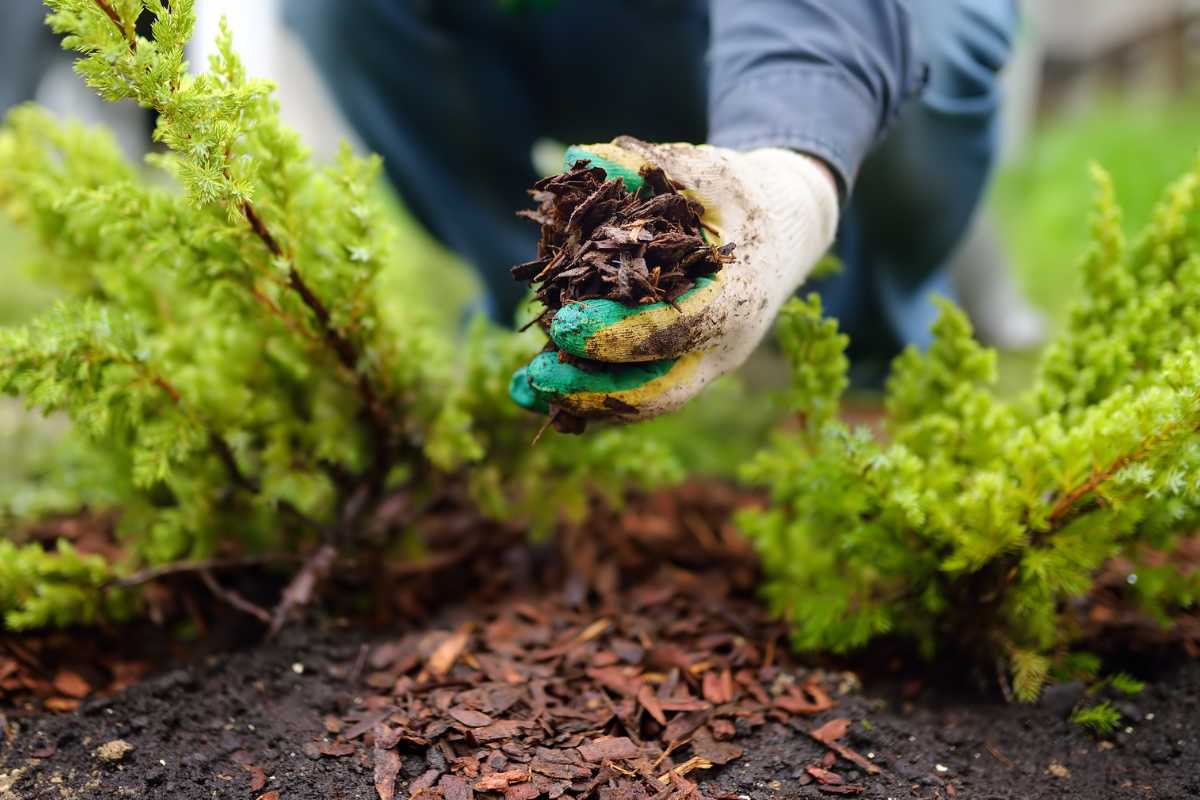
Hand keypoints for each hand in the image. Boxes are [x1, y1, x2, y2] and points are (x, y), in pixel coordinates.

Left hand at [509, 136, 838, 423]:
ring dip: (583, 402)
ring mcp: (703, 365)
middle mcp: (722, 345)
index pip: (676, 331)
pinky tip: (536, 389)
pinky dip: (588, 396)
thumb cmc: (744, 197)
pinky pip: (636, 394)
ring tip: (523, 388)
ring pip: (644, 402)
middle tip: (536, 377)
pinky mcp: (682, 369)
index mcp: (735, 299)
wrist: (785, 232)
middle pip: (658, 391)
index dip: (618, 334)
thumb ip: (650, 163)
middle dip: (594, 391)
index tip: (562, 325)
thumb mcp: (709, 171)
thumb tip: (581, 155)